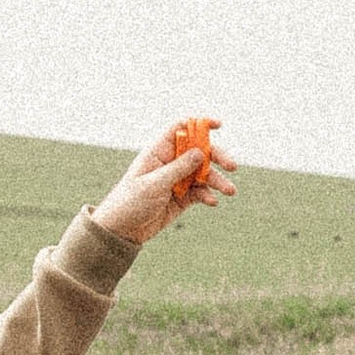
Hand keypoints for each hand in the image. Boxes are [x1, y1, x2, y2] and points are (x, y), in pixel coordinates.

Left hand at [94, 120, 238, 246]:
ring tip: (230, 191)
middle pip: (199, 151)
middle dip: (217, 156)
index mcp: (159, 152)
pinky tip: (211, 202)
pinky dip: (207, 195)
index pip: (181, 129)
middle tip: (232, 166)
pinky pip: (200, 192)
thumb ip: (178, 168)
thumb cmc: (130, 202)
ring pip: (203, 173)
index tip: (219, 126)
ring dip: (218, 180)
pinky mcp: (182, 197)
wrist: (122, 231)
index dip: (199, 124)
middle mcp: (170, 163)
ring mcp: (177, 180)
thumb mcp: (154, 184)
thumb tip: (200, 152)